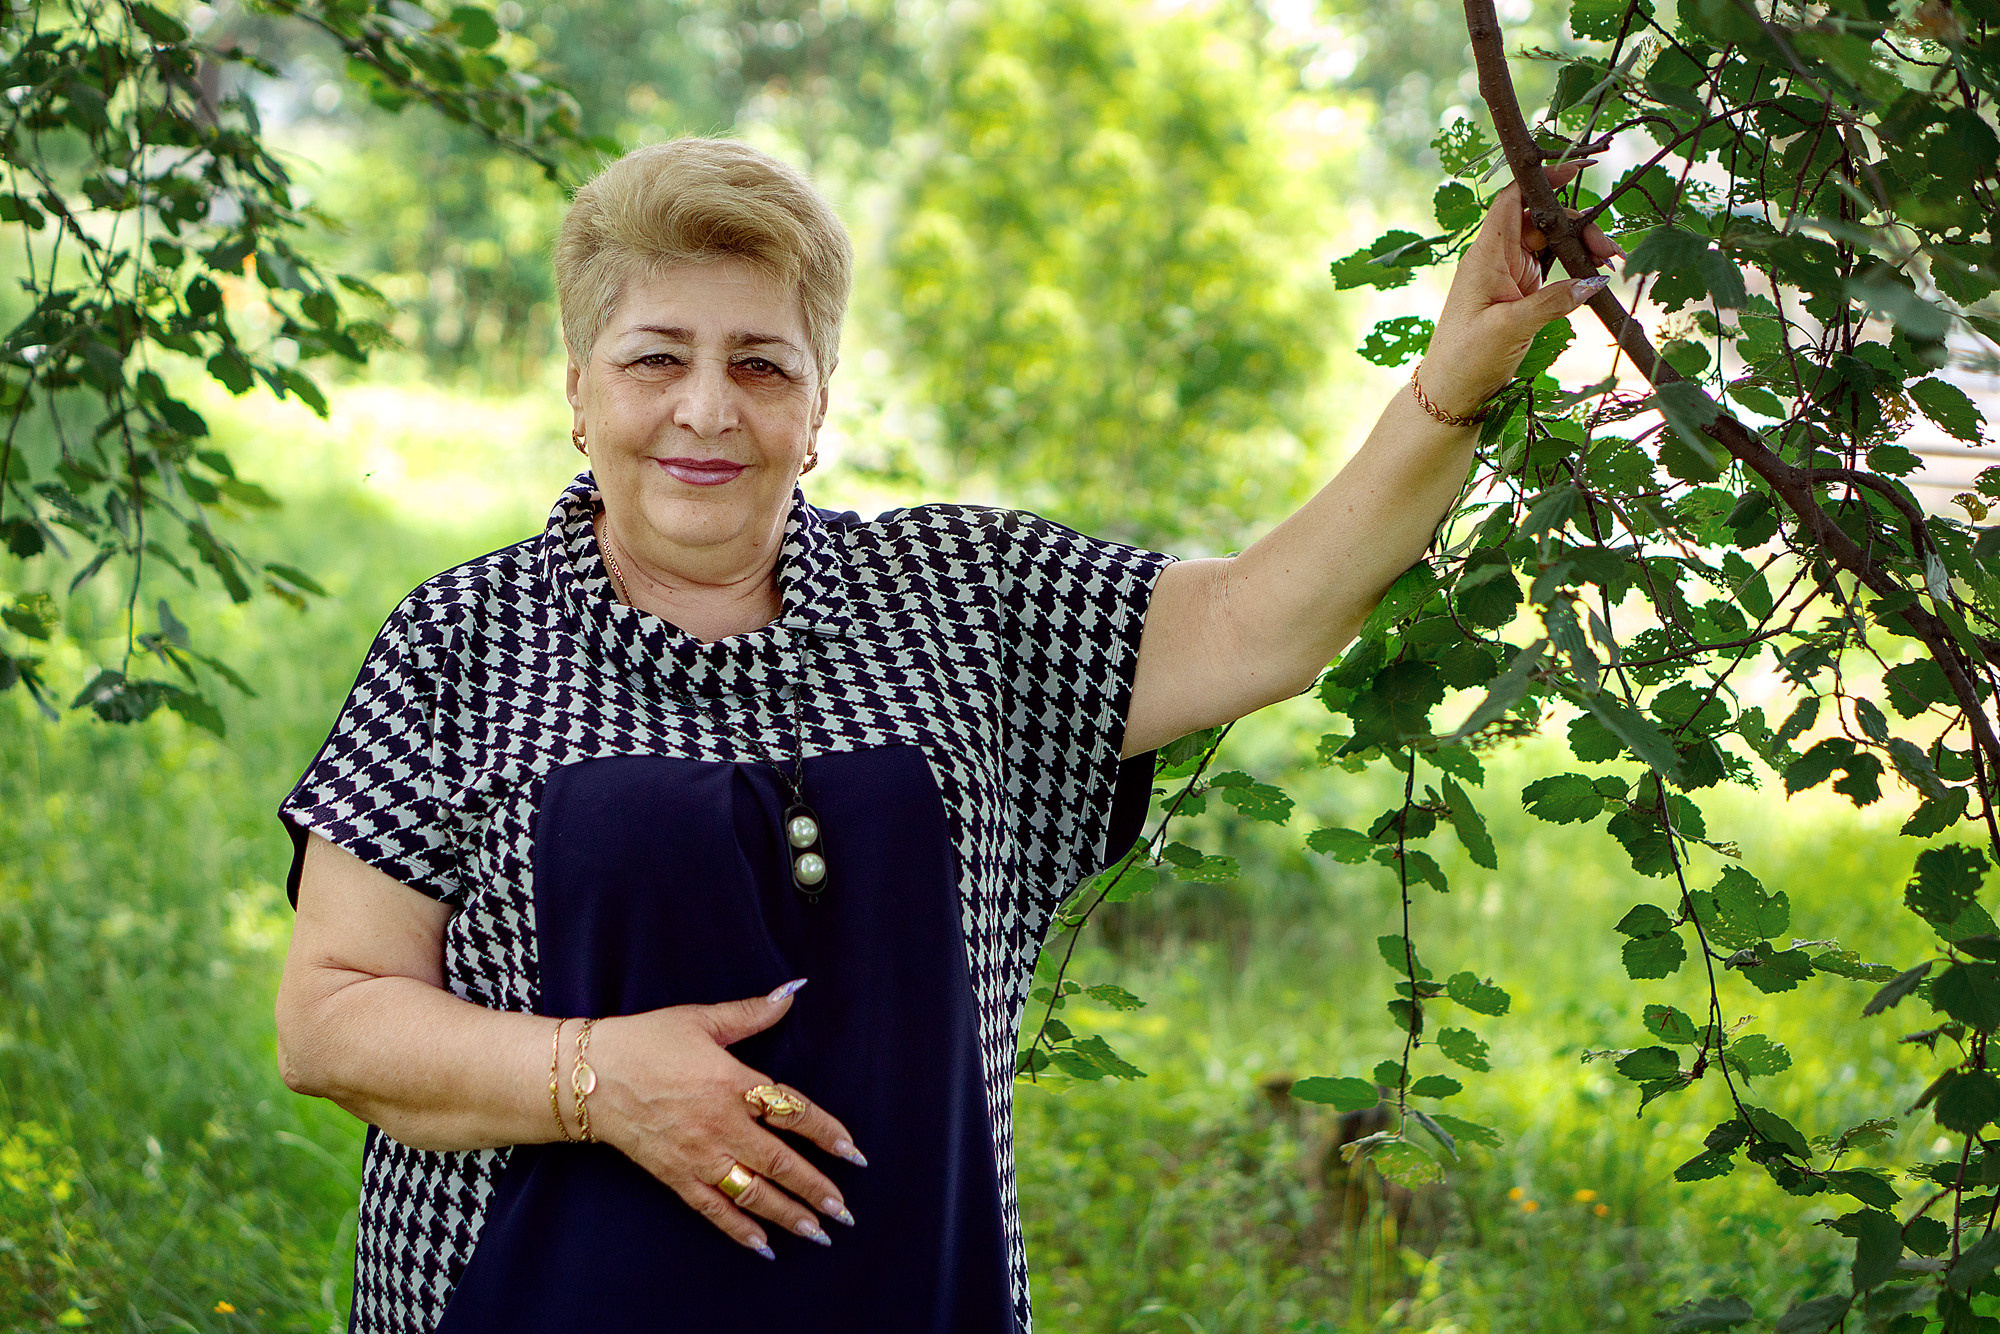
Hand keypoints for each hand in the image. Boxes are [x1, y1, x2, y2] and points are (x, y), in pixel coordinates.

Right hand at [586, 981, 864, 1258]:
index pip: (793, 1112)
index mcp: (733, 1083)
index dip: (826, 1132)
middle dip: (816, 1189)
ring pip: (753, 1193)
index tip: (853, 1152)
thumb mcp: (701, 1019)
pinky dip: (739, 1229)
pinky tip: (765, 1246)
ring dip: (789, 1214)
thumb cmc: (646, 1040)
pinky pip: (713, 1209)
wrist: (588, 1077)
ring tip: (819, 1233)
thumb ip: (752, 1012)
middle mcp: (721, 1125)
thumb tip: (793, 991)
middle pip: (779, 1162)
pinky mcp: (675, 1175)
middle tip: (845, 1212)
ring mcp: (698, 1155)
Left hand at [1420, 159, 1626, 415]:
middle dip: (1578, 226)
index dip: (1541, 180)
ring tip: (1611, 262)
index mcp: (1485, 255)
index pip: (1512, 200)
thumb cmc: (1467, 357)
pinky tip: (1596, 276)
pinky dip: (1575, 268)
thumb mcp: (1508, 328)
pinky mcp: (1521, 293)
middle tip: (1609, 252)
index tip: (1575, 171)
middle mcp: (1497, 258)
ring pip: (1552, 243)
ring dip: (1581, 247)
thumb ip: (1551, 302)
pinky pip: (1553, 268)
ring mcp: (1510, 274)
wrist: (1452, 390)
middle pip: (1543, 221)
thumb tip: (1592, 281)